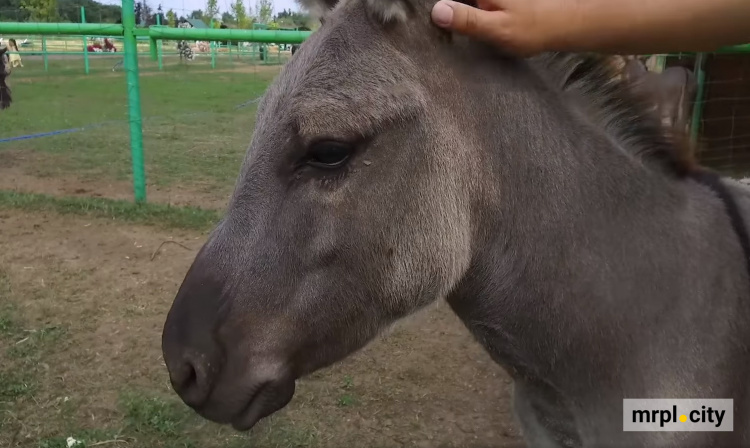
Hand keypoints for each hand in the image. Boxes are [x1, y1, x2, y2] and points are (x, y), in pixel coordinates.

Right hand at [431, 0, 579, 55]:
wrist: (565, 23)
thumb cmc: (533, 27)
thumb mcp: (497, 28)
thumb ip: (467, 20)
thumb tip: (436, 11)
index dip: (437, 5)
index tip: (424, 14)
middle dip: (444, 7)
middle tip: (430, 21)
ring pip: (464, 1)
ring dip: (454, 8)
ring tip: (442, 19)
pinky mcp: (493, 2)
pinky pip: (473, 3)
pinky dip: (464, 10)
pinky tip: (457, 18)